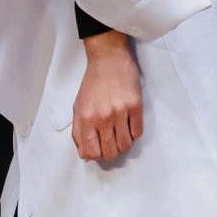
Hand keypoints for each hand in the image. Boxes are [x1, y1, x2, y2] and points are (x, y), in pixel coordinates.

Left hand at [72, 30, 143, 160]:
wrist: (108, 60)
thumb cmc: (93, 83)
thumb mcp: (78, 107)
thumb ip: (78, 131)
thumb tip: (84, 152)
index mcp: (86, 118)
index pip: (91, 152)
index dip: (96, 156)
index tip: (99, 150)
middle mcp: (102, 117)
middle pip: (110, 152)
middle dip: (111, 152)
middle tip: (111, 142)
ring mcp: (120, 112)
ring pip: (126, 145)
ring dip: (124, 143)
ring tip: (120, 132)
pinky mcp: (136, 106)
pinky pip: (138, 132)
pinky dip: (134, 132)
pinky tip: (129, 123)